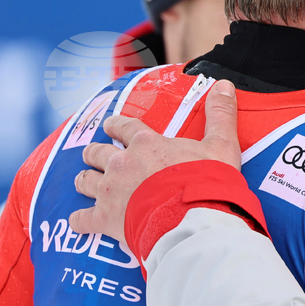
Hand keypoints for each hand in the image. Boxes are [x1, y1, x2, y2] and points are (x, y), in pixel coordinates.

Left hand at [69, 80, 240, 241]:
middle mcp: (122, 163)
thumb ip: (220, 114)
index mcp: (147, 144)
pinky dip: (80, 220)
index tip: (111, 125)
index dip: (116, 125)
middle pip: (97, 152)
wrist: (193, 220)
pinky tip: (80, 221)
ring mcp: (110, 191)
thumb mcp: (221, 145)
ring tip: (87, 181)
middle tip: (97, 154)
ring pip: (85, 180)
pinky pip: (81, 219)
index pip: (123, 126)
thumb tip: (225, 84)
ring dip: (85, 179)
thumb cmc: (207, 182)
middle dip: (96, 153)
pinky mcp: (105, 219)